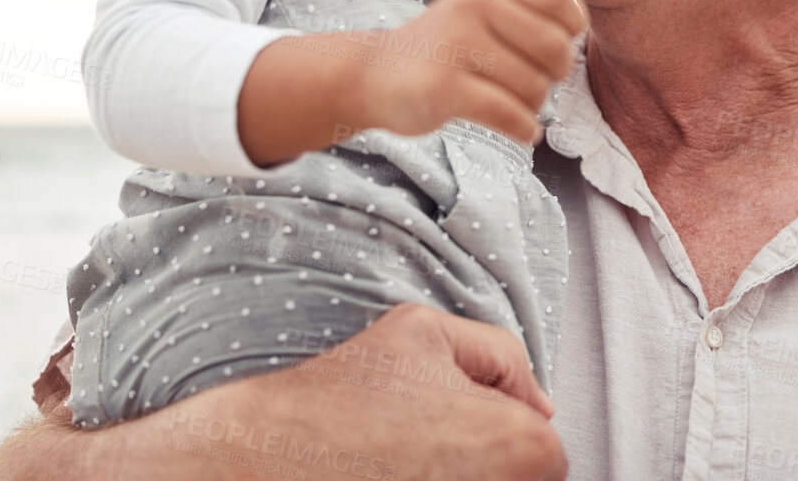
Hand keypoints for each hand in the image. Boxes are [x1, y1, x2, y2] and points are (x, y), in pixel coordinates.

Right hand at [0, 303, 567, 480]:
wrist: (254, 461)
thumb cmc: (336, 396)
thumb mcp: (423, 331)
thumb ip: (499, 352)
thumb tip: (542, 403)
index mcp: (525, 446)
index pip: (541, 444)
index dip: (491, 423)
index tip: (436, 419)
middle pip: (519, 479)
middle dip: (476, 459)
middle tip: (408, 444)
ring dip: (449, 476)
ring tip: (390, 465)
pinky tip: (377, 477)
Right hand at [351, 0, 586, 144]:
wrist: (373, 73)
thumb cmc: (444, 46)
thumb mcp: (483, 9)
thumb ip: (531, 11)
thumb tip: (583, 27)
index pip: (563, 3)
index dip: (571, 34)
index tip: (549, 52)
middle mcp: (474, 5)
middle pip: (556, 51)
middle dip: (554, 78)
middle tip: (531, 85)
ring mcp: (456, 44)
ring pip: (534, 88)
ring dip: (532, 107)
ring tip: (511, 105)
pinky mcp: (442, 87)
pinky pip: (508, 114)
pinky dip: (523, 129)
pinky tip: (521, 131)